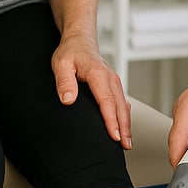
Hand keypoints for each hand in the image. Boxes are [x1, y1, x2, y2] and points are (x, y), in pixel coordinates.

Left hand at [51, 34, 132, 149]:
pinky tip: (124, 128)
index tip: (114, 136)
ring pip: (123, 105)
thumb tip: (68, 99)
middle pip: (120, 106)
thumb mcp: (61, 64)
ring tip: (126, 143)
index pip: (107, 101)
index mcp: (98, 74)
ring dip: (127, 124)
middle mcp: (110, 78)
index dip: (111, 120)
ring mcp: (114, 81)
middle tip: (125, 146)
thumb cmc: (70, 52)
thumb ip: (64, 82)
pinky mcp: (113, 85)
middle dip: (124, 127)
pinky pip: (122, 102)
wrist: (79, 40)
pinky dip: (125, 116)